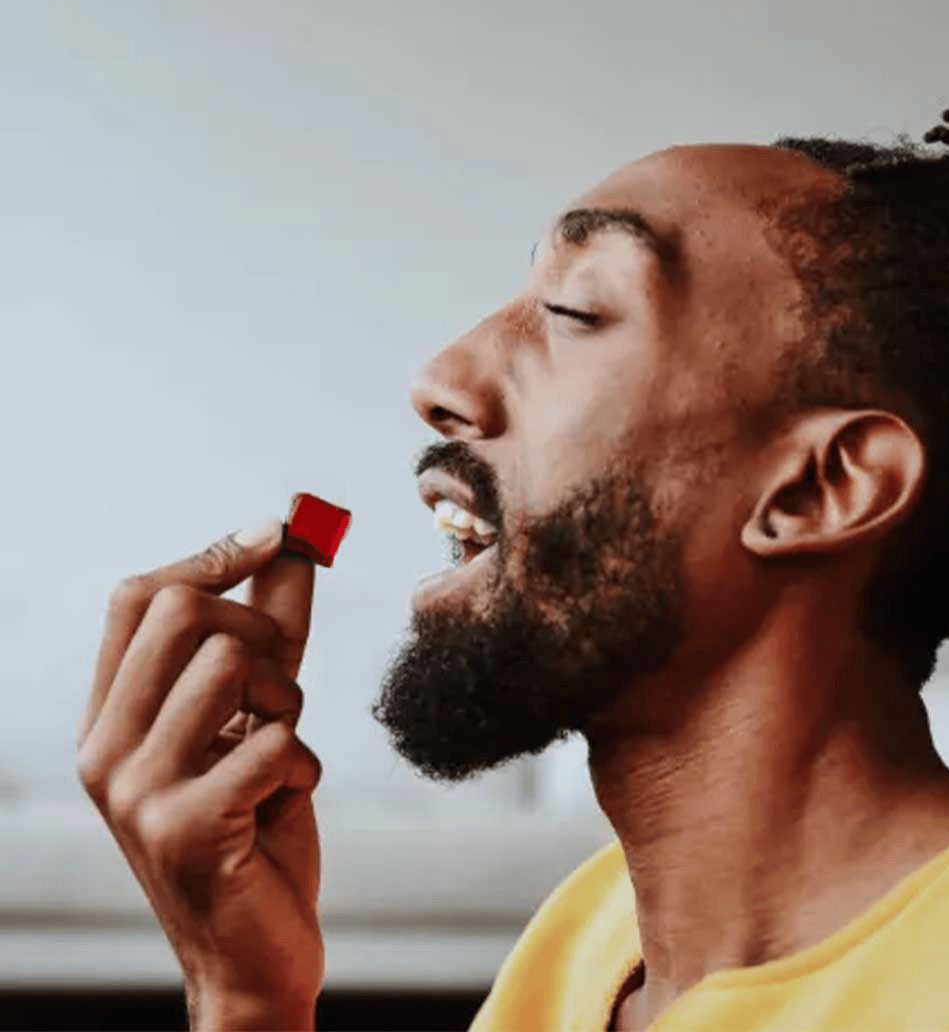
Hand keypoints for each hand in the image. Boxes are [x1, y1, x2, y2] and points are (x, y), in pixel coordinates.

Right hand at [76, 519, 323, 1027]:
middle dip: (265, 630)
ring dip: (289, 703)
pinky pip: (276, 741)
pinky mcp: (185, 828)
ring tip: (280, 754)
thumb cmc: (256, 826)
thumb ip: (275, 632)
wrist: (252, 954)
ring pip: (236, 663)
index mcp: (112, 716)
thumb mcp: (260, 716)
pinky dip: (304, 765)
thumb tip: (299, 544)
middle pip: (184, 610)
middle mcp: (106, 747)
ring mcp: (137, 790)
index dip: (215, 553)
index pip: (139, 596)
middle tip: (281, 689)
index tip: (279, 533)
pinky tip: (284, 803)